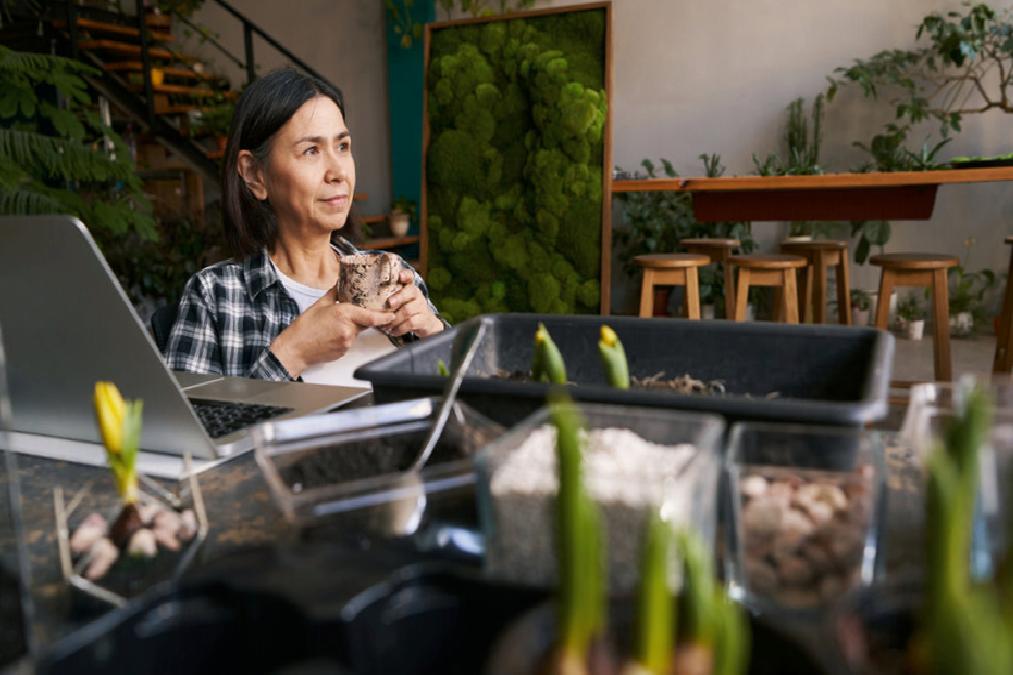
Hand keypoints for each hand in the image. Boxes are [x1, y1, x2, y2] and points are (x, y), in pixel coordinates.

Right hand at [270, 286, 394, 376]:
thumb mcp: (319, 305)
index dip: (384, 316)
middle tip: (353, 315)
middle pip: (365, 323)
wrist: (295, 349)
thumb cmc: (304, 328)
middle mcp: (348, 329)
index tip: (391, 314)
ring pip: (357, 332)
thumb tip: (341, 285)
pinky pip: (350, 341)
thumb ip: (334, 294)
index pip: (371, 316)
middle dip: (363, 319)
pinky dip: (345, 336)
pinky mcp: (344, 351)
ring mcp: (347, 342)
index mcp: (343, 314)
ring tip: (333, 326)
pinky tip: (331, 334)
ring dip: (351, 327)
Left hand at [384, 270, 444, 337]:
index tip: (400, 275)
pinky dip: (400, 328)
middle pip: (410, 292)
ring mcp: (421, 307)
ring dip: (394, 318)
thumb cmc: (404, 310)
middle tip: (389, 303)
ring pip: (408, 310)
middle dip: (399, 297)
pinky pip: (411, 323)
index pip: (409, 276)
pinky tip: (393, 331)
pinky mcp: (424, 320)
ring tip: (385, 325)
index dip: (405, 275)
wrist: (425, 323)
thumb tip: (363, 299)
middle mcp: (416, 295)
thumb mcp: (398, 301)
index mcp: (408, 287)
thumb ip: (386, 297)